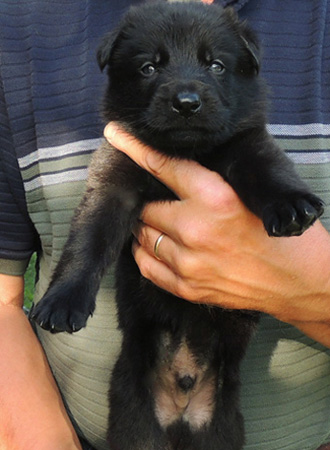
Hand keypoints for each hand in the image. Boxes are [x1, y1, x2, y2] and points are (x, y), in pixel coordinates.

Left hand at [104, 123, 329, 331]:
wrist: (296, 280)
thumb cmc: (277, 233)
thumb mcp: (249, 193)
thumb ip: (209, 183)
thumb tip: (173, 171)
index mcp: (216, 197)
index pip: (165, 166)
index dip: (137, 149)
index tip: (116, 135)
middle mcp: (197, 229)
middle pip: (147, 208)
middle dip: (150, 203)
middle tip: (160, 202)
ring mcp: (190, 263)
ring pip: (143, 237)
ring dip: (146, 229)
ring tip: (160, 226)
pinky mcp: (188, 288)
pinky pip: (148, 268)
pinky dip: (146, 255)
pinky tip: (155, 248)